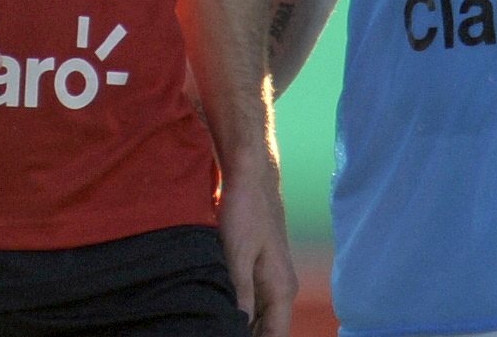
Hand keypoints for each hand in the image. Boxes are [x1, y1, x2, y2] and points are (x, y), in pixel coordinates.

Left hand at [216, 166, 297, 336]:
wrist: (250, 176)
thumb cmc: (245, 212)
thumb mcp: (237, 255)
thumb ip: (240, 294)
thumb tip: (238, 326)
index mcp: (282, 289)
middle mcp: (283, 288)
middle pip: (267, 330)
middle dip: (247, 336)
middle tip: (214, 332)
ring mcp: (273, 279)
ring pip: (259, 317)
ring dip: (241, 326)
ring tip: (215, 326)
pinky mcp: (261, 270)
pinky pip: (253, 302)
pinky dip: (239, 312)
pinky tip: (220, 313)